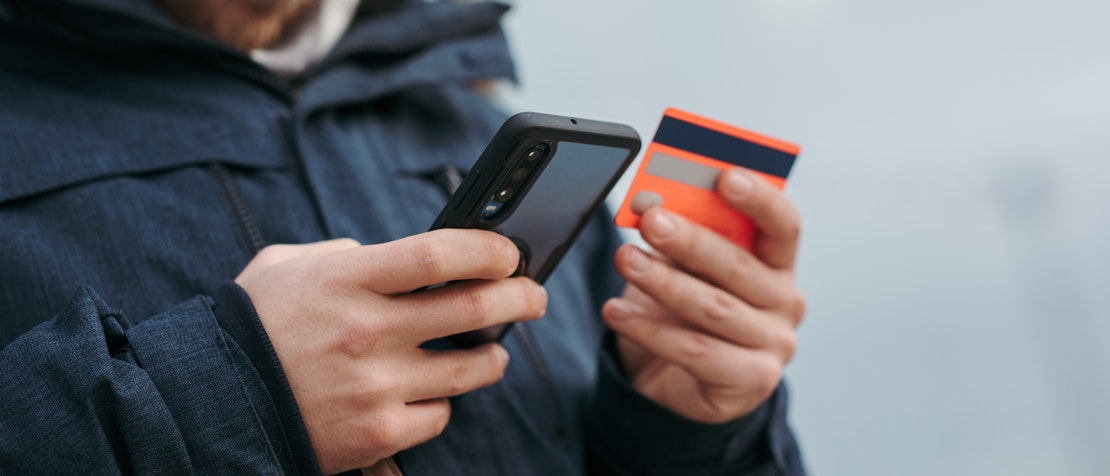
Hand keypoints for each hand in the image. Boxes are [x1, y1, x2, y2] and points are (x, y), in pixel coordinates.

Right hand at [234, 233, 546, 473]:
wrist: (211, 404)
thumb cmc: (250, 327)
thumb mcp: (287, 267)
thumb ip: (345, 251)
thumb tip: (395, 256)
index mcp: (346, 280)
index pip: (439, 253)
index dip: (488, 249)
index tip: (509, 252)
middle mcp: (368, 331)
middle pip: (475, 308)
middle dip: (521, 297)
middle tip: (535, 295)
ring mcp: (375, 387)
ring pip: (472, 369)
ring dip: (495, 356)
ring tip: (496, 351)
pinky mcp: (377, 434)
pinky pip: (439, 416)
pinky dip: (443, 404)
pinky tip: (433, 393)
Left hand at [602, 168, 805, 423]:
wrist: (672, 378)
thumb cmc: (682, 309)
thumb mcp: (684, 267)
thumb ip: (682, 236)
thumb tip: (652, 203)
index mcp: (778, 263)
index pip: (784, 225)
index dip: (759, 199)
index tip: (725, 177)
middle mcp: (786, 303)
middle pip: (739, 265)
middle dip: (691, 240)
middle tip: (651, 220)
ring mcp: (774, 345)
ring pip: (713, 308)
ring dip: (663, 281)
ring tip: (625, 259)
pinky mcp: (751, 381)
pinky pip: (695, 351)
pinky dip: (649, 329)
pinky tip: (616, 310)